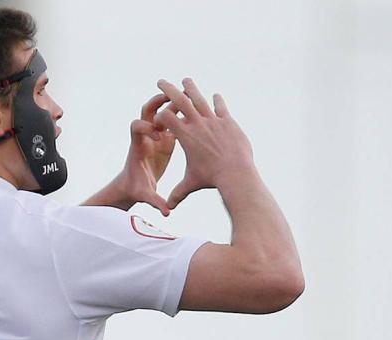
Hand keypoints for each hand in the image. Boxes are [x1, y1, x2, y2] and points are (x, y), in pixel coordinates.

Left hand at [111, 93, 176, 215]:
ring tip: (186, 94)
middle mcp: (146, 137)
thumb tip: (166, 212)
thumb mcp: (146, 195)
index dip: (147, 129)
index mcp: (138, 147)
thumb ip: (155, 201)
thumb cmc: (137, 189)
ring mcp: (155, 134)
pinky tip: (195, 106)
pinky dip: (181, 112)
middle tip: (169, 97)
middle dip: (156, 103)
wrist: (133, 185)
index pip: (137, 127)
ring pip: (161, 112)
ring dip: (172, 103)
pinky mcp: (165, 137)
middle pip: (146, 112)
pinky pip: (172, 119)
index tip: (160, 138)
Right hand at [154, 78, 255, 208]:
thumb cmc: (210, 178)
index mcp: (185, 136)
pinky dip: (217, 102)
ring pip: (200, 100)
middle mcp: (197, 125)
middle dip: (169, 90)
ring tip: (186, 79)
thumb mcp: (191, 184)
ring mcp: (213, 121)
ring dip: (192, 89)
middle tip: (161, 81)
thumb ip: (178, 193)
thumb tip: (169, 208)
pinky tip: (216, 96)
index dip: (160, 114)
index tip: (157, 112)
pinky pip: (220, 108)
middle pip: (179, 101)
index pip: (166, 117)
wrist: (234, 172)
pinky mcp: (228, 122)